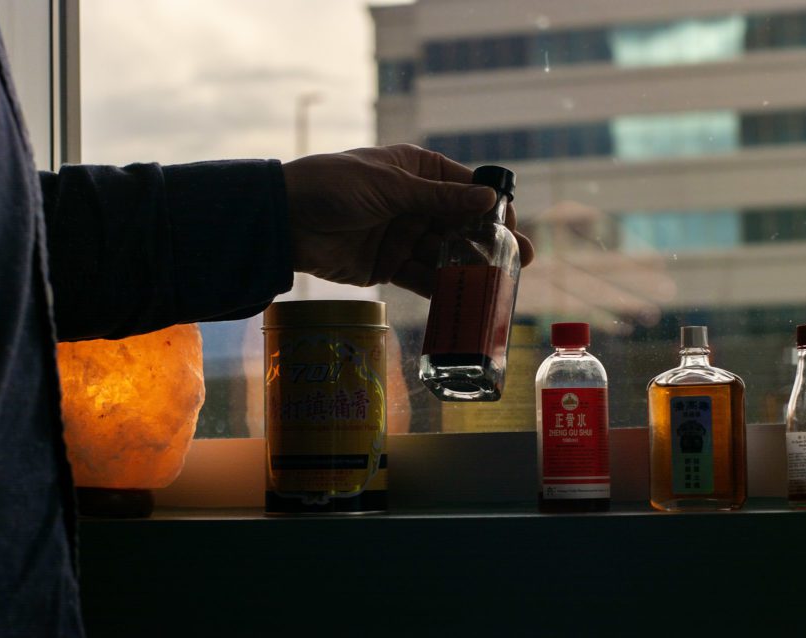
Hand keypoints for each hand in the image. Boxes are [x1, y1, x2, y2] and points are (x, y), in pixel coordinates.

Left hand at [282, 144, 533, 296]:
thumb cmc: (333, 186)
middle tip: (521, 261)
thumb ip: (439, 198)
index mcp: (415, 171)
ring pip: (444, 254)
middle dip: (489, 243)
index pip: (464, 187)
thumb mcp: (390, 187)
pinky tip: (464, 299)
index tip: (514, 225)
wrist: (284, 220)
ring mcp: (401, 236)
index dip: (492, 206)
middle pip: (460, 224)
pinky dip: (440, 288)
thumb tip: (488, 199)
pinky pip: (421, 278)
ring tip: (497, 285)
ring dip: (468, 269)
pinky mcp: (387, 266)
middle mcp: (413, 203)